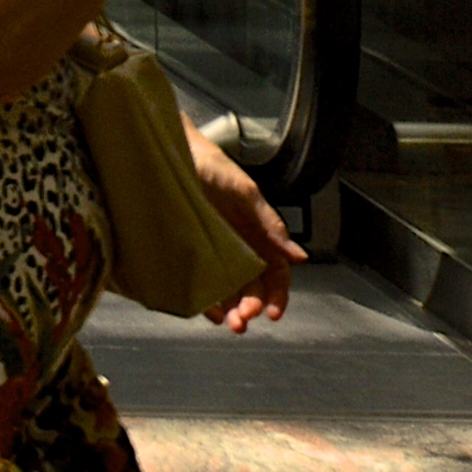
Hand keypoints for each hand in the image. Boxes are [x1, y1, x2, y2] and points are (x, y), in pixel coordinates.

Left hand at [184, 126, 304, 331]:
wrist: (172, 149)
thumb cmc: (211, 165)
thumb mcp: (245, 192)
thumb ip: (270, 224)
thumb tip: (299, 256)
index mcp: (258, 235)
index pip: (276, 274)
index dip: (278, 296)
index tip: (273, 313)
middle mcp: (239, 248)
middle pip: (253, 289)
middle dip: (252, 307)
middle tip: (244, 318)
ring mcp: (215, 252)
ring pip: (230, 292)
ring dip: (233, 312)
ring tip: (230, 322)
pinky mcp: (191, 254)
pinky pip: (203, 285)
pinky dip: (208, 303)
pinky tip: (211, 311)